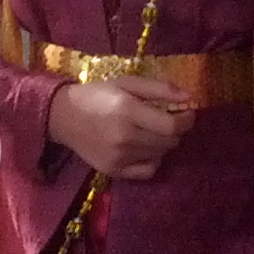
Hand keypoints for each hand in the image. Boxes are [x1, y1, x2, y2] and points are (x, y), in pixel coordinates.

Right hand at [48, 74, 193, 181]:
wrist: (64, 117)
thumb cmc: (98, 95)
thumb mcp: (128, 82)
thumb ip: (160, 89)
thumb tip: (190, 97)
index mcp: (128, 111)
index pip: (171, 126)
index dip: (186, 120)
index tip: (188, 112)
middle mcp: (124, 137)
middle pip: (169, 142)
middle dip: (177, 130)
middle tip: (169, 119)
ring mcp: (119, 157)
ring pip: (161, 155)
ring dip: (164, 142)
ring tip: (153, 130)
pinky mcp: (114, 171)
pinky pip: (148, 171)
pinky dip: (153, 160)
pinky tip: (145, 148)